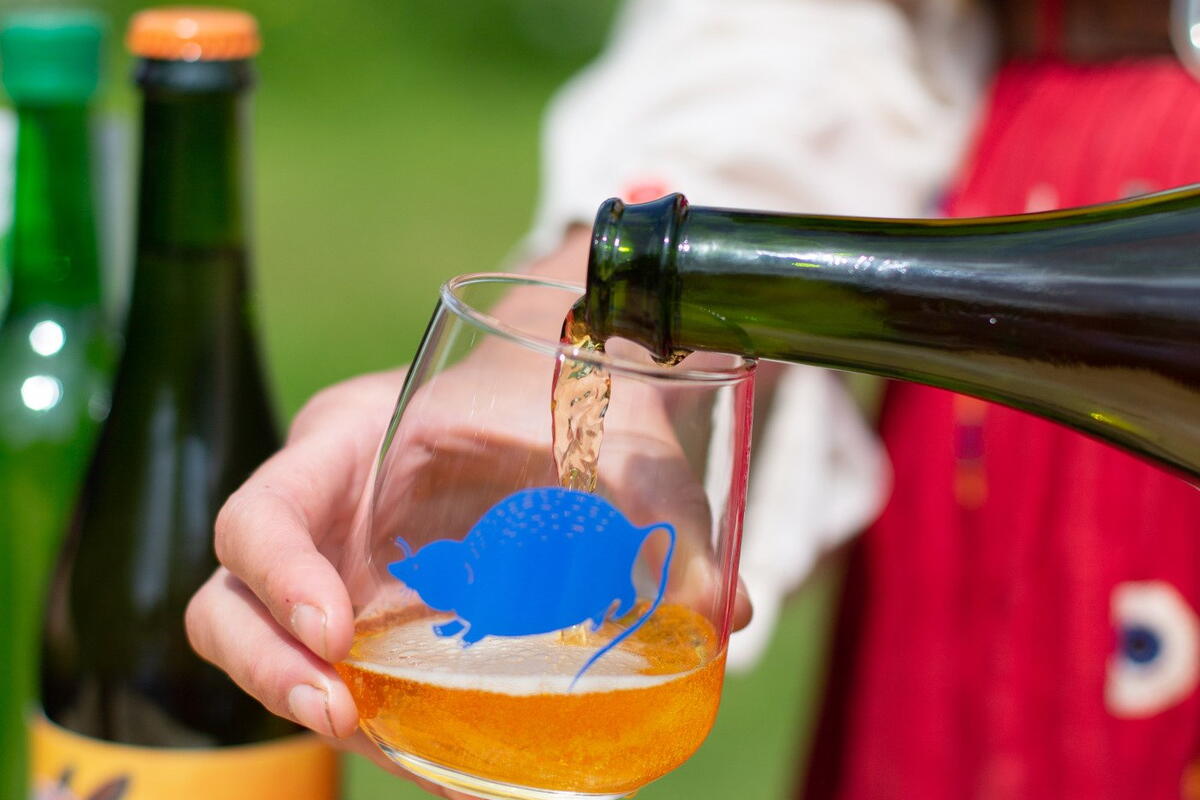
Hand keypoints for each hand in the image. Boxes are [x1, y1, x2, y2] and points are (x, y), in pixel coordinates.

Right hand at [186, 235, 749, 798]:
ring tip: (380, 739)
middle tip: (342, 711)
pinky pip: (339, 671)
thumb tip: (729, 614)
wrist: (551, 388)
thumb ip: (661, 505)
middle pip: (229, 600)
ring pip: (265, 648)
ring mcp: (336, 566)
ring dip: (304, 705)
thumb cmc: (562, 393)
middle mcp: (322, 511)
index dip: (276, 576)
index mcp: (347, 441)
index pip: (258, 512)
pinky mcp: (369, 612)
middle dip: (267, 666)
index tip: (338, 630)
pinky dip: (372, 717)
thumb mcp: (603, 432)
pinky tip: (433, 754)